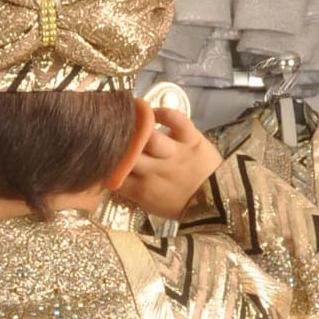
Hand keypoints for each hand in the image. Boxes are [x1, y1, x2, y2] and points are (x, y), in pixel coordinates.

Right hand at [112, 105, 221, 222]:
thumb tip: (114, 176)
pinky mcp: (191, 138)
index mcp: (142, 191)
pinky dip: (162, 112)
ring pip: (147, 136)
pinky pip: (174, 118)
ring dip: (135, 126)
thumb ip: (132, 190)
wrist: (218, 202)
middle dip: (116, 144)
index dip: (105, 165)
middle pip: (127, 154)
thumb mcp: (151, 206)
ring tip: (127, 117)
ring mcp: (173, 153)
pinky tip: (152, 112)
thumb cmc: (181, 205)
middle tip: (110, 132)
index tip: (101, 157)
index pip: (114, 175)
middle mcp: (154, 171)